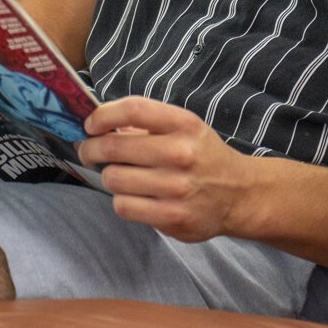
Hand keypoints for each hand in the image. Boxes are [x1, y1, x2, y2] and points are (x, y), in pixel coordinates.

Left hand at [79, 95, 268, 242]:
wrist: (238, 193)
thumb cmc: (201, 155)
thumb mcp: (182, 127)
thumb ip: (144, 123)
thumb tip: (98, 126)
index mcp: (183, 124)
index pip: (132, 110)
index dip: (103, 116)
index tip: (90, 125)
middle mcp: (181, 154)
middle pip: (114, 147)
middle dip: (91, 149)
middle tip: (88, 151)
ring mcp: (177, 188)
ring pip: (114, 179)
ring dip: (109, 176)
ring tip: (118, 175)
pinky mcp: (173, 217)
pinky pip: (124, 207)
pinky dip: (121, 200)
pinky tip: (132, 196)